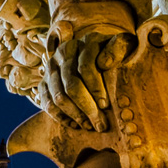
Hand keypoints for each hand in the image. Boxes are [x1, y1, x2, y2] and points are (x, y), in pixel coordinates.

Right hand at [43, 14, 135, 129]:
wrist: (99, 54)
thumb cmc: (116, 55)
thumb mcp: (124, 46)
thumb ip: (119, 49)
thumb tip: (104, 64)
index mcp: (84, 42)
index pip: (85, 67)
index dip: (95, 88)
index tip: (106, 105)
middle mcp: (64, 52)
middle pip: (70, 84)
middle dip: (86, 107)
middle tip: (100, 124)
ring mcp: (51, 68)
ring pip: (58, 97)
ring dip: (75, 115)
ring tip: (89, 126)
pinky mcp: (43, 82)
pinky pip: (47, 104)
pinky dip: (60, 117)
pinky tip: (75, 125)